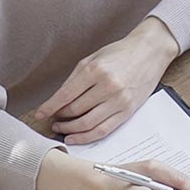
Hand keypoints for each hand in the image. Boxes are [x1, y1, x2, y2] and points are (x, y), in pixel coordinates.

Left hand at [34, 17, 180, 143]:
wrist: (150, 52)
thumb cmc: (121, 53)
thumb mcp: (93, 58)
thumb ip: (76, 79)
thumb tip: (59, 100)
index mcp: (95, 70)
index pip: (66, 95)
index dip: (49, 107)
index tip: (40, 114)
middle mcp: (108, 86)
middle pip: (75, 110)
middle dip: (60, 118)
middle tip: (52, 121)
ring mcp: (119, 100)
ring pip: (88, 123)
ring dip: (70, 129)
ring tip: (61, 129)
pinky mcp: (128, 110)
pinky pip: (104, 129)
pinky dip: (87, 137)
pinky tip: (76, 137)